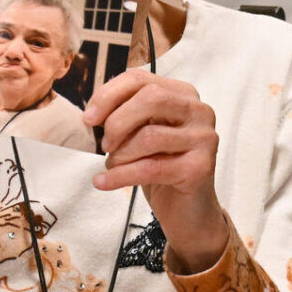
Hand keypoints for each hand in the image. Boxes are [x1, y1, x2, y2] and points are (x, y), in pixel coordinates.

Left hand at [82, 68, 226, 270]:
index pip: (140, 79)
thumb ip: (125, 115)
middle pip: (150, 98)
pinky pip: (150, 168)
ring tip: (113, 165)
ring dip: (120, 154)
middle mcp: (199, 111)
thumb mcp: (141, 133)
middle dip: (117, 121)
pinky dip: (120, 176)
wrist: (188, 211)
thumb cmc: (161, 166)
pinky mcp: (200, 168)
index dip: (108, 95)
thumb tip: (93, 113)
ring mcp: (204, 138)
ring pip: (149, 136)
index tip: (88, 118)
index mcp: (183, 94)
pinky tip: (103, 182)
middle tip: (104, 144)